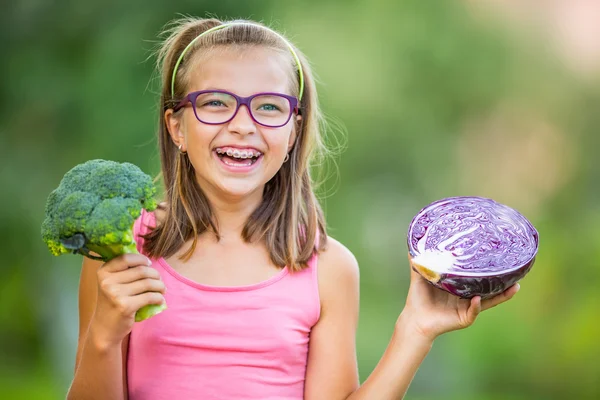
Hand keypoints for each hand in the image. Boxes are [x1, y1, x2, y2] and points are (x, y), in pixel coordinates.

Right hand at [90, 254, 165, 347]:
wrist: (104, 328)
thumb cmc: (112, 302)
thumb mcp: (111, 283)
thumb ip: (123, 270)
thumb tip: (147, 260)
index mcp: (103, 272)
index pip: (126, 258)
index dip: (142, 259)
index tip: (149, 264)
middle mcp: (107, 282)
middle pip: (141, 270)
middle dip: (155, 274)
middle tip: (159, 280)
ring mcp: (115, 294)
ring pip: (148, 283)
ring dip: (160, 286)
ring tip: (162, 289)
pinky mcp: (125, 306)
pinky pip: (150, 297)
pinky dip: (159, 297)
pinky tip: (160, 300)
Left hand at [399, 265, 519, 341]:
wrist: (414, 319)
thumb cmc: (419, 298)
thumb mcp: (421, 276)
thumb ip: (420, 261)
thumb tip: (414, 242)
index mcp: (461, 286)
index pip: (479, 276)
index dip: (489, 269)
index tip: (501, 257)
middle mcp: (468, 296)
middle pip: (490, 288)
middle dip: (504, 282)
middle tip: (517, 272)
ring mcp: (468, 308)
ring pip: (489, 301)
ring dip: (502, 295)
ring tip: (514, 287)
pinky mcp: (464, 318)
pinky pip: (473, 311)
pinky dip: (475, 305)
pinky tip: (478, 299)